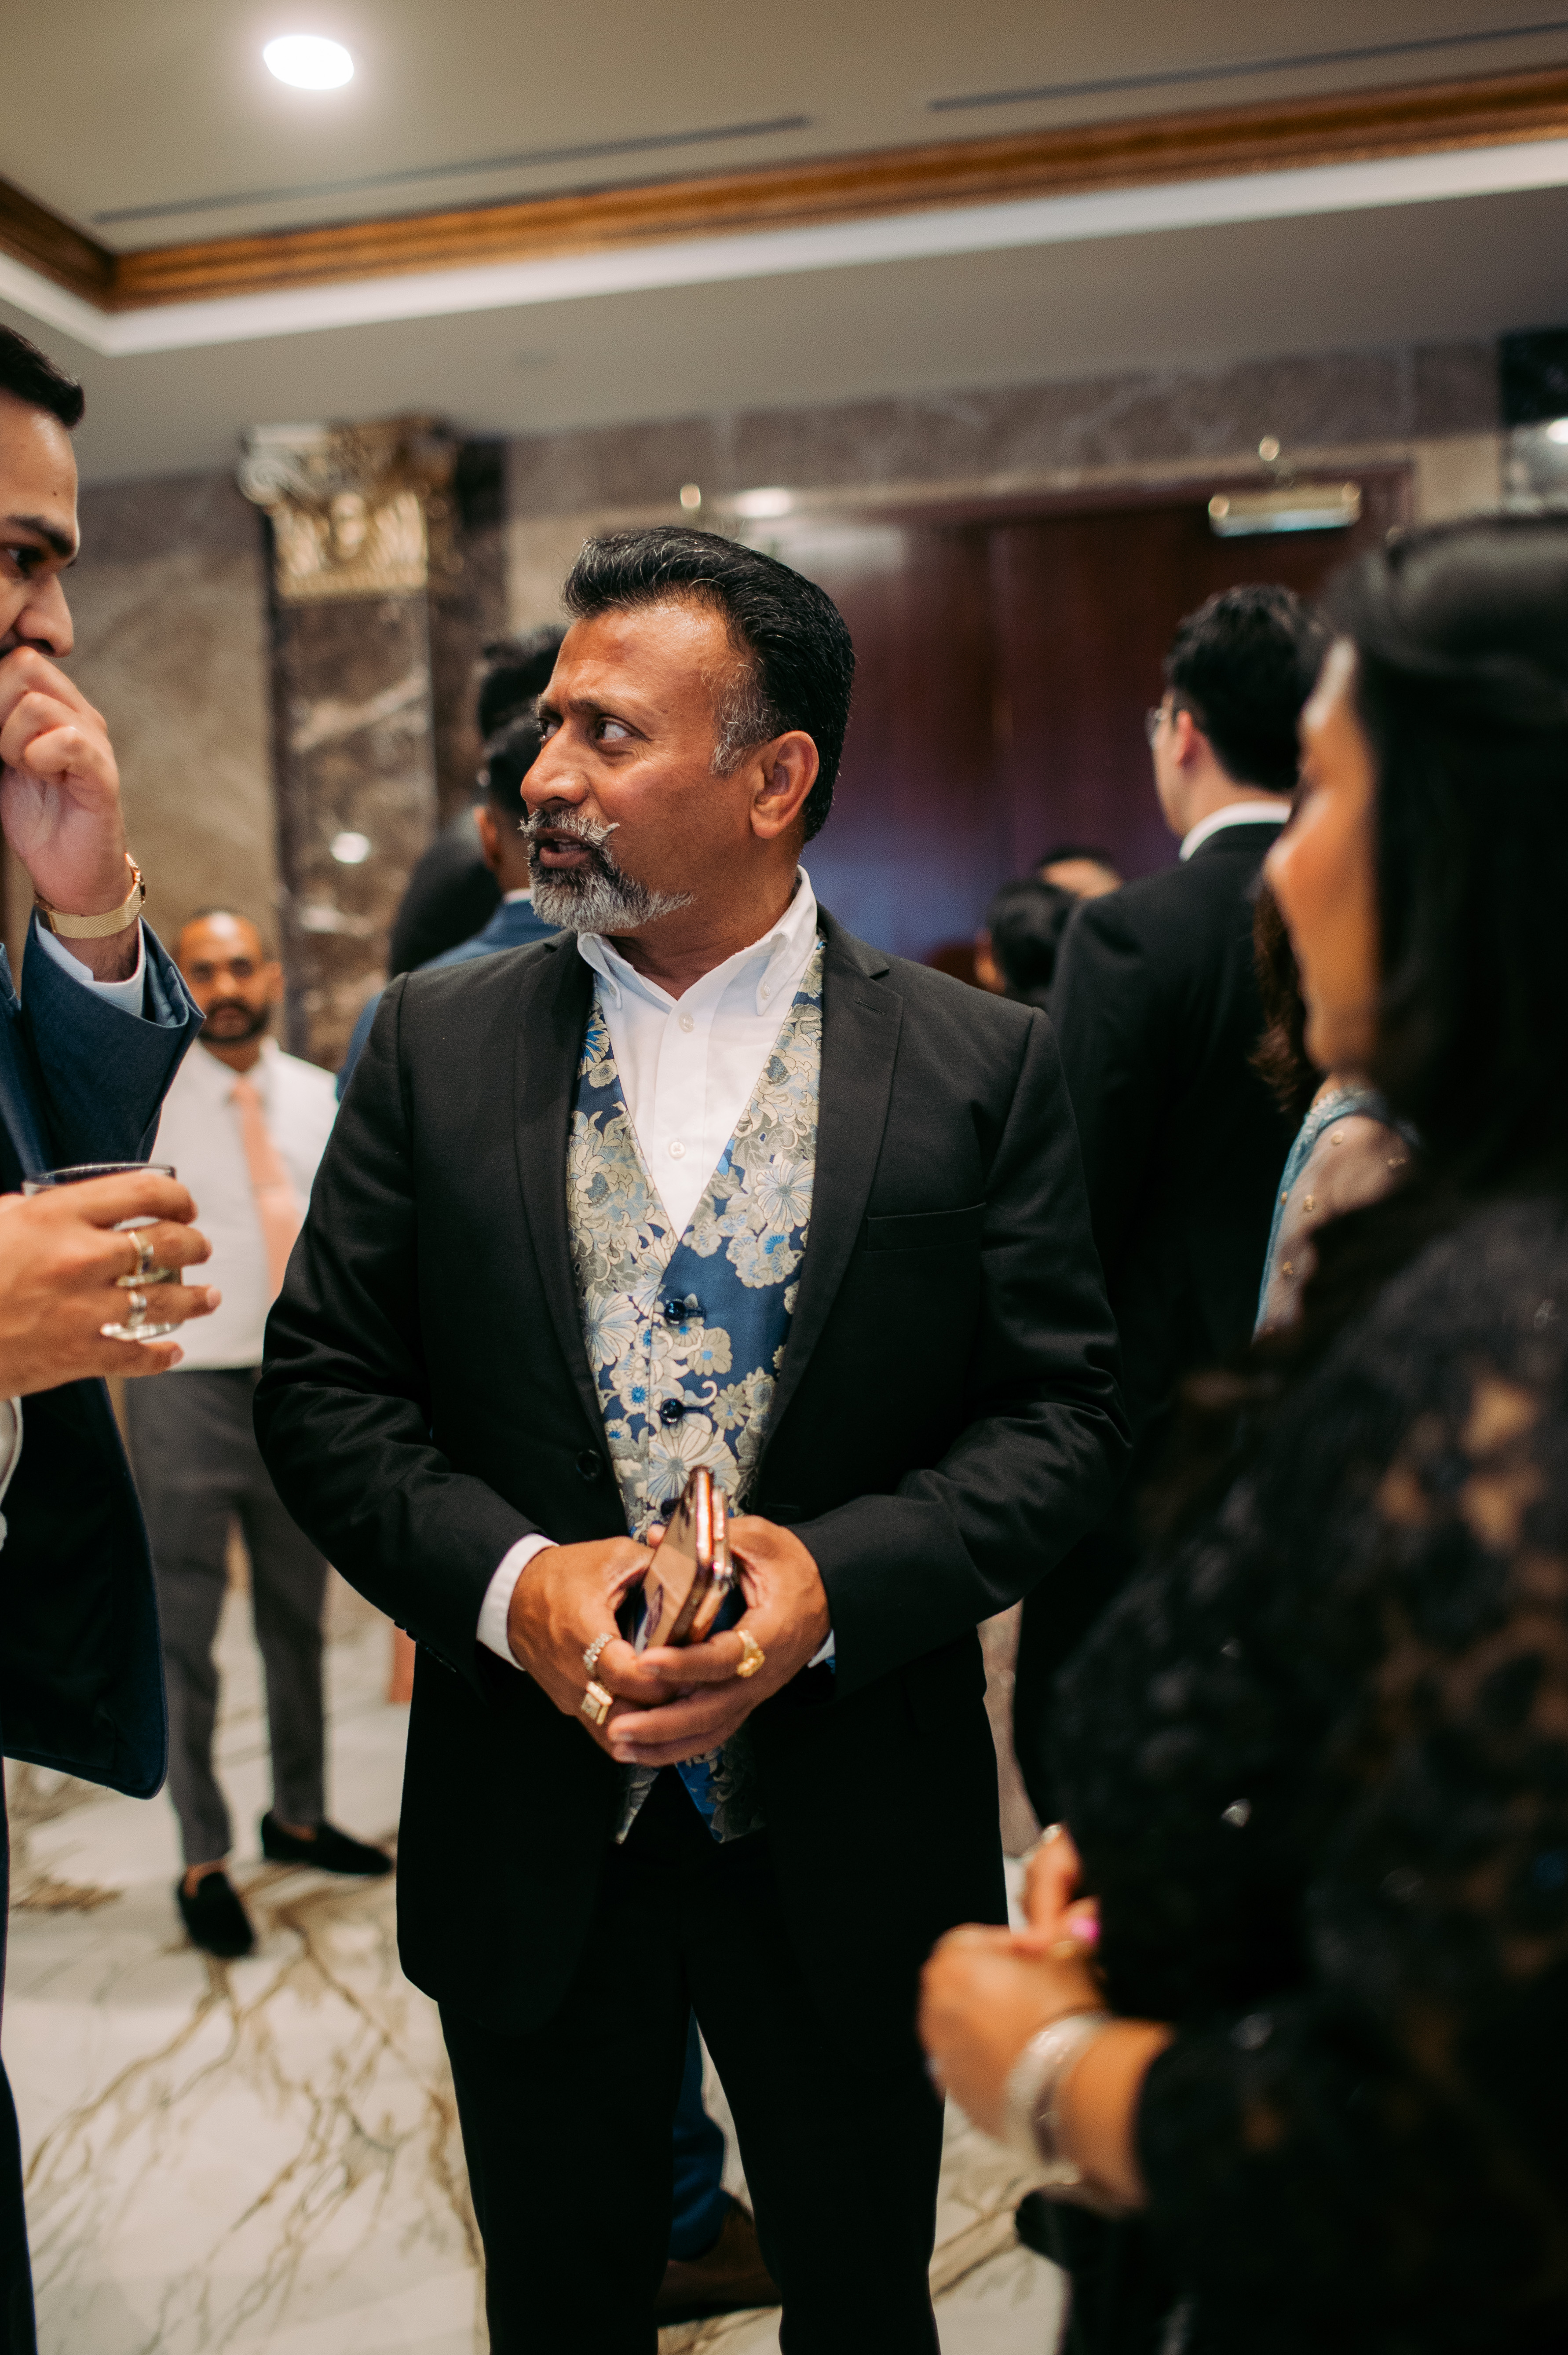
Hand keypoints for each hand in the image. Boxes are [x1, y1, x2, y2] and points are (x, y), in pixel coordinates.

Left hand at [0, 647, 135, 979]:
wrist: (67, 872)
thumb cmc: (33, 815)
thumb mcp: (0, 756)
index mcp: (53, 703)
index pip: (15, 656)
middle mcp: (77, 712)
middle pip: (23, 665)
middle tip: (7, 752)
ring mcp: (93, 739)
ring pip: (36, 703)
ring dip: (14, 742)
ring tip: (28, 769)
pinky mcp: (102, 773)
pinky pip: (68, 741)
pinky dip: (42, 759)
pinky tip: (46, 778)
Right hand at [0, 1172, 218, 1391]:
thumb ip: (31, 1210)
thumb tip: (56, 1203)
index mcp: (59, 1215)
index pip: (145, 1191)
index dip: (177, 1197)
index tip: (183, 1206)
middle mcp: (81, 1258)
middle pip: (168, 1244)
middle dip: (194, 1244)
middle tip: (199, 1248)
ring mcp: (85, 1309)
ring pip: (169, 1300)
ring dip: (197, 1298)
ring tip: (208, 1297)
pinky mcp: (81, 1355)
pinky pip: (140, 1356)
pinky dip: (162, 1356)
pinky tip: (172, 1352)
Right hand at [505, 1534, 674, 1755]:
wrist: (513, 1595)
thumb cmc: (561, 1575)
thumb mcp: (613, 1557)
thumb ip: (658, 1567)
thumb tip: (703, 1574)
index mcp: (583, 1631)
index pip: (625, 1674)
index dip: (662, 1678)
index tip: (690, 1669)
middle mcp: (573, 1672)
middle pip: (624, 1714)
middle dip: (663, 1709)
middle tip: (695, 1694)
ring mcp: (569, 1695)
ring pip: (614, 1732)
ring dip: (649, 1724)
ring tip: (680, 1708)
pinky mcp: (570, 1705)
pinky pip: (603, 1729)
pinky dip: (631, 1727)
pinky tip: (656, 1716)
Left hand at [605, 1514, 830, 1768]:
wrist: (827, 1594)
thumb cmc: (794, 1569)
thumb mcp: (762, 1541)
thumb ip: (714, 1538)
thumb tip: (656, 1537)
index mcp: (770, 1633)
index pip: (722, 1657)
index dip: (683, 1663)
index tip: (645, 1661)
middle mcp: (762, 1673)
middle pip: (712, 1709)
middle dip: (663, 1722)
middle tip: (619, 1725)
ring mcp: (753, 1692)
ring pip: (710, 1729)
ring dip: (664, 1743)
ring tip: (621, 1744)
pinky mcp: (744, 1699)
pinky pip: (712, 1731)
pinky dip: (678, 1745)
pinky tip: (645, 1750)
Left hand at [920, 1825, 1168, 2205]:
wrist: (1086, 2093)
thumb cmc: (1078, 2016)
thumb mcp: (1071, 1951)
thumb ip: (1060, 1925)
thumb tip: (1070, 1886)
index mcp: (954, 1964)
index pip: (975, 1941)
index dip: (1015, 1951)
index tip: (1046, 1963)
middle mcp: (936, 2012)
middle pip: (964, 1986)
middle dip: (1000, 1988)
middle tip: (1048, 2000)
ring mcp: (942, 2061)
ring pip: (965, 2030)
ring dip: (995, 2027)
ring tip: (1046, 2035)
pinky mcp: (959, 2102)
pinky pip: (972, 2071)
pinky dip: (995, 2066)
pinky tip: (1036, 2067)